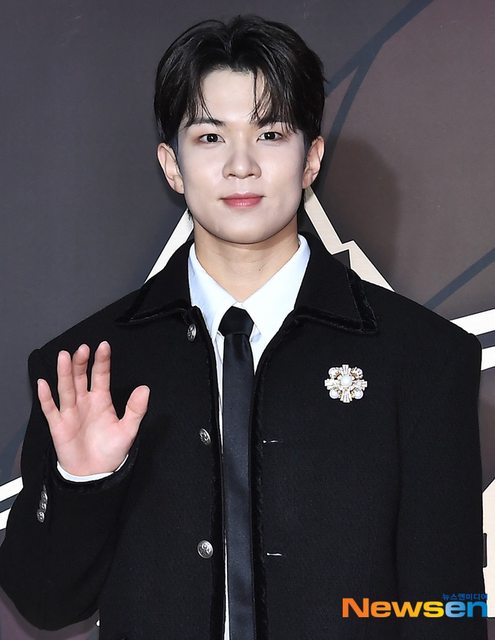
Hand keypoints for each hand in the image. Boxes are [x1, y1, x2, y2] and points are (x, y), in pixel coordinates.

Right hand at [37, 341, 149, 475]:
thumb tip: (145, 389)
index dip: (102, 361)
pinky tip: (43, 384)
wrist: (95, 474)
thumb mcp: (128, 430)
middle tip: (82, 349)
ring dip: (65, 373)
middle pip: (80, 377)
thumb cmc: (110, 452)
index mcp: (101, 400)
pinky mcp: (59, 426)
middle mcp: (85, 402)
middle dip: (81, 363)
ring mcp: (71, 412)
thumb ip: (136, 409)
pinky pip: (51, 409)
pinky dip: (46, 397)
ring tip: (65, 357)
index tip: (103, 346)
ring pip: (66, 388)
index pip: (101, 375)